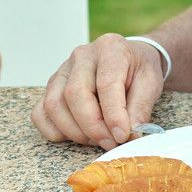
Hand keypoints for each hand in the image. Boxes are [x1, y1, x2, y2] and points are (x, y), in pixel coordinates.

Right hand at [31, 33, 164, 149]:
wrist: (129, 59)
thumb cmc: (138, 70)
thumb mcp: (150, 83)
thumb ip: (141, 108)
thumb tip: (129, 134)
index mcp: (109, 49)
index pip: (106, 84)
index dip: (113, 115)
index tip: (122, 136)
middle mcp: (81, 56)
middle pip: (74, 94)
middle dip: (92, 127)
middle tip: (111, 142)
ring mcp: (62, 70)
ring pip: (53, 104)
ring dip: (74, 131)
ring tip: (97, 139)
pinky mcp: (52, 87)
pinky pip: (40, 112)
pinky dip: (54, 130)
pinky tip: (77, 134)